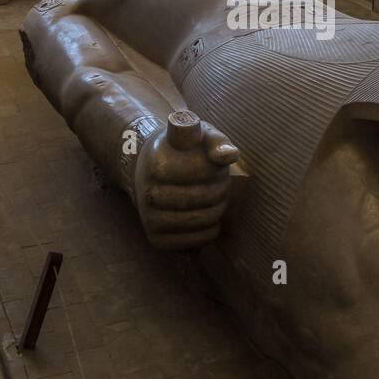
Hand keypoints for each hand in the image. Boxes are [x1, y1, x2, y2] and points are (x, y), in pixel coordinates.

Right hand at [135, 113, 238, 248]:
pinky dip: (207, 233)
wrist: (148, 169)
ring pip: (199, 221)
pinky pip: (191, 243)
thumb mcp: (198, 136)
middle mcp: (147, 192)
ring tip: (217, 200)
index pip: (202, 171)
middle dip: (221, 190)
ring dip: (217, 211)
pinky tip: (209, 220)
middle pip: (204, 198)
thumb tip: (231, 154)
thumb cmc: (182, 151)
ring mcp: (149, 217)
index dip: (218, 170)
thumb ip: (216, 141)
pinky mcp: (155, 238)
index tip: (216, 165)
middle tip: (222, 184)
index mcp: (157, 161)